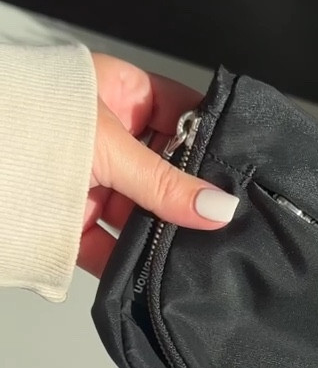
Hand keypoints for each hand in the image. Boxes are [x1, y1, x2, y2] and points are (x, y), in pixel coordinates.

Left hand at [80, 53, 239, 276]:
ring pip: (138, 212)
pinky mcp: (68, 221)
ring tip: (190, 254)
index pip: (183, 113)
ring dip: (159, 235)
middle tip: (221, 221)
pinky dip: (125, 263)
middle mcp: (105, 136)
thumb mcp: (111, 149)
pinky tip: (150, 274)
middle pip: (164, 170)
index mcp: (118, 93)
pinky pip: (106, 245)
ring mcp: (87, 179)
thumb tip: (218, 207)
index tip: (242, 167)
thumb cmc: (24, 123)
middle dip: (188, 198)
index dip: (213, 137)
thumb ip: (167, 184)